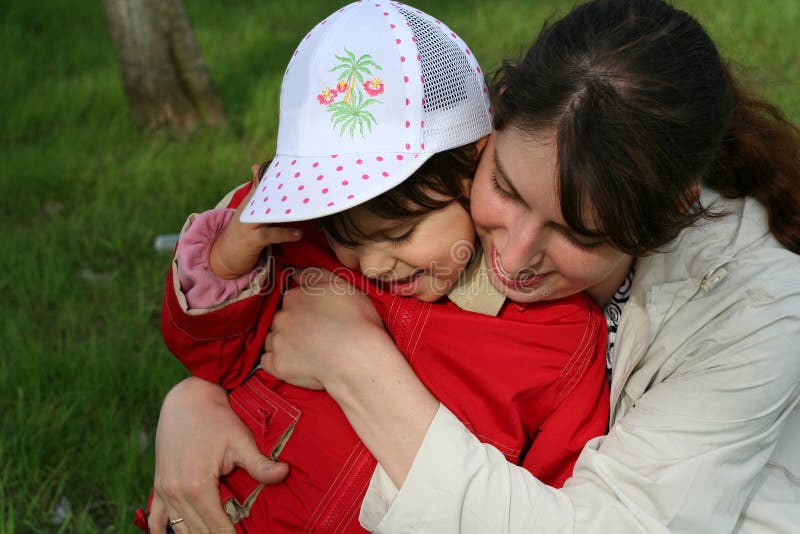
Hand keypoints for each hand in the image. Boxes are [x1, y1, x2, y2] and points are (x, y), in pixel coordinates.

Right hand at [147, 377, 288, 533]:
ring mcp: (164, 490)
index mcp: (198, 485)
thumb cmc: (217, 418)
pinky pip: (156, 518)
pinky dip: (163, 530)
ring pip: (180, 528)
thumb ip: (259, 463)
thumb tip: (285, 473)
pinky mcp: (159, 484)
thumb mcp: (240, 439)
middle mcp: (177, 492)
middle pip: (198, 531)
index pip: (218, 526)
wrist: (187, 399)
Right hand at [210, 165, 302, 278]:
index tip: (297, 165)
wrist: (222, 256)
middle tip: (305, 182)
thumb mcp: (249, 211)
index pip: (263, 181)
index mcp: (251, 200)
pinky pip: (270, 234)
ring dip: (288, 210)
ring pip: (270, 212)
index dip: (278, 173)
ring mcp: (249, 224)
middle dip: (286, 187)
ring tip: (307, 208)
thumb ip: (257, 192)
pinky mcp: (252, 240)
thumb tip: (257, 167)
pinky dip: (285, 234)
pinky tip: (298, 234)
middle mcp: (249, 208)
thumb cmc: (241, 232)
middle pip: (267, 193)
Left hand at [261, 269, 388, 391]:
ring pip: (273, 340)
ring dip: (284, 344)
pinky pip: (267, 362)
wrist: (358, 357)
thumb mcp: (342, 286)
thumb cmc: (357, 320)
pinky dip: (278, 362)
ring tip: (307, 352)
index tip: (318, 319)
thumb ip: (316, 274)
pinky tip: (295, 364)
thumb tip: (295, 273)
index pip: (291, 300)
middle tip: (315, 337)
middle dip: (293, 326)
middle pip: (281, 320)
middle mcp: (281, 317)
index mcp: (294, 296)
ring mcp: (278, 342)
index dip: (304, 310)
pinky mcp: (278, 365)